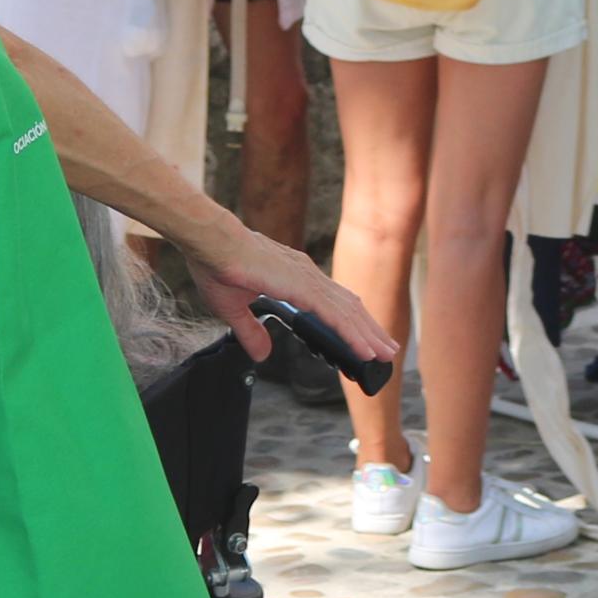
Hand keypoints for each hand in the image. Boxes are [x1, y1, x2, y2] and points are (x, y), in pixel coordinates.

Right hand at [185, 222, 394, 374]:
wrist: (210, 242)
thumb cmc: (217, 265)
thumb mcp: (235, 309)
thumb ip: (251, 331)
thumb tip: (262, 354)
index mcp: (294, 277)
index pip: (331, 302)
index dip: (350, 321)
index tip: (362, 336)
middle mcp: (307, 276)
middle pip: (348, 307)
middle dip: (368, 329)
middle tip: (387, 349)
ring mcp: (308, 280)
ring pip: (348, 313)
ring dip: (368, 335)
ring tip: (385, 354)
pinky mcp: (303, 288)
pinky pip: (336, 317)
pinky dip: (353, 335)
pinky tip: (366, 351)